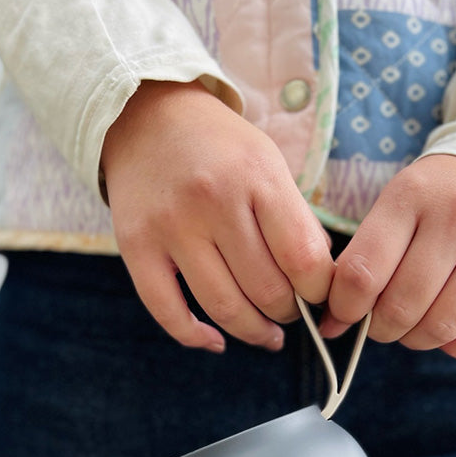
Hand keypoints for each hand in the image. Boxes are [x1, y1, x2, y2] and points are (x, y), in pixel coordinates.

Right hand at [100, 80, 332, 351]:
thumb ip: (295, 220)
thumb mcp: (268, 164)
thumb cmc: (220, 149)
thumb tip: (319, 284)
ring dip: (253, 332)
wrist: (144, 115)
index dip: (320, 291)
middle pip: (266, 290)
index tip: (320, 296)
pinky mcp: (135, 246)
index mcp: (256, 177)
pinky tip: (216, 341)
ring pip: (223, 307)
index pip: (304, 260)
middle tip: (291, 313)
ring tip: (266, 334)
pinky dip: (196, 337)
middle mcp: (213, 202)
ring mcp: (171, 226)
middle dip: (288, 313)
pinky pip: (167, 311)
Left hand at [318, 155, 455, 357]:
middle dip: (379, 328)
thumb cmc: (440, 195)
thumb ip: (365, 257)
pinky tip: (449, 331)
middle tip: (380, 322)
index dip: (343, 308)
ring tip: (413, 327)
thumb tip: (333, 325)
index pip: (362, 273)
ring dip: (417, 339)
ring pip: (443, 326)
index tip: (340, 315)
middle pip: (402, 306)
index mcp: (413, 195)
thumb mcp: (398, 203)